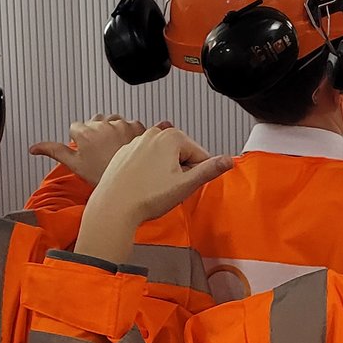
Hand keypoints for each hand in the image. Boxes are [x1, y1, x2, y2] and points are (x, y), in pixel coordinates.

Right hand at [30, 114, 147, 187]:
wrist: (132, 187)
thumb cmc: (103, 177)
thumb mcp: (75, 165)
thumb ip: (54, 151)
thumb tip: (33, 148)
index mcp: (85, 132)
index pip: (77, 127)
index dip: (81, 140)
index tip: (88, 151)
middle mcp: (103, 124)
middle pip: (95, 122)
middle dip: (97, 133)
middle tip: (102, 153)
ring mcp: (122, 124)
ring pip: (113, 121)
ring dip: (113, 130)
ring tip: (116, 151)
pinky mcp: (139, 126)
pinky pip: (131, 124)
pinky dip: (130, 133)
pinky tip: (129, 148)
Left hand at [77, 124, 236, 264]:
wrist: (113, 207)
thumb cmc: (146, 197)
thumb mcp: (186, 185)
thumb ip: (210, 170)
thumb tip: (228, 160)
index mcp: (170, 137)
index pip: (200, 154)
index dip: (197, 173)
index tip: (188, 186)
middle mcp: (152, 135)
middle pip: (181, 154)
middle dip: (181, 172)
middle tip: (170, 189)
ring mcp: (136, 143)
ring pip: (162, 159)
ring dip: (165, 173)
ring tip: (155, 190)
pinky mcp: (123, 154)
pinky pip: (145, 162)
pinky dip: (147, 174)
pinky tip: (143, 187)